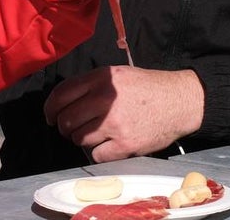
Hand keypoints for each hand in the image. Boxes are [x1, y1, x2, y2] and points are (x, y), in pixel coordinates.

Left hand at [44, 66, 204, 161]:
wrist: (179, 101)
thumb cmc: (148, 88)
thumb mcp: (118, 74)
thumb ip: (91, 84)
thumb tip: (64, 101)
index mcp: (101, 79)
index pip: (61, 95)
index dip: (50, 108)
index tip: (50, 116)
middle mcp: (105, 99)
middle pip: (66, 119)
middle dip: (65, 127)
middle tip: (72, 129)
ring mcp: (114, 123)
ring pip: (78, 138)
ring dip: (82, 139)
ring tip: (95, 135)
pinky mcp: (124, 144)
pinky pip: (95, 154)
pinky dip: (98, 152)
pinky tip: (108, 144)